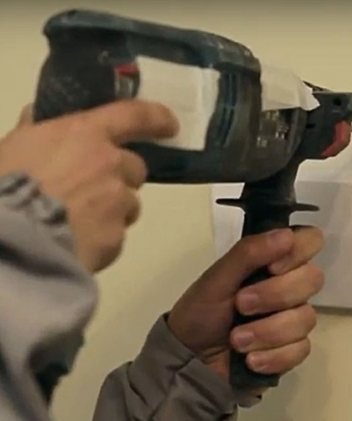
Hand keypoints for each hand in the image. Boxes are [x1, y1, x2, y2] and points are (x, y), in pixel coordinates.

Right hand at [0, 101, 178, 271]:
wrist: (8, 241)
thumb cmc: (2, 184)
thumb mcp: (11, 147)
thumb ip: (33, 131)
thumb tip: (38, 115)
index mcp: (85, 134)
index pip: (135, 115)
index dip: (157, 118)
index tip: (170, 125)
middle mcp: (110, 164)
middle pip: (135, 168)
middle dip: (120, 178)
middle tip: (90, 190)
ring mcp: (117, 202)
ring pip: (129, 204)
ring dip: (113, 210)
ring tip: (78, 221)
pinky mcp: (116, 237)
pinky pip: (116, 235)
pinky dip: (102, 238)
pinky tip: (75, 242)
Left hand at [168, 227, 324, 389]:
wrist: (189, 360)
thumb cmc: (200, 312)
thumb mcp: (216, 278)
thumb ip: (249, 252)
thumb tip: (287, 235)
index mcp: (272, 261)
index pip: (310, 241)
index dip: (298, 252)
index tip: (272, 267)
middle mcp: (289, 286)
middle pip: (314, 279)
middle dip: (275, 295)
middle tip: (241, 305)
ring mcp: (294, 319)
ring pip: (306, 318)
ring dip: (267, 332)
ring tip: (237, 340)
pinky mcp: (293, 350)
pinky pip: (301, 349)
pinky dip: (273, 356)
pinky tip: (251, 359)